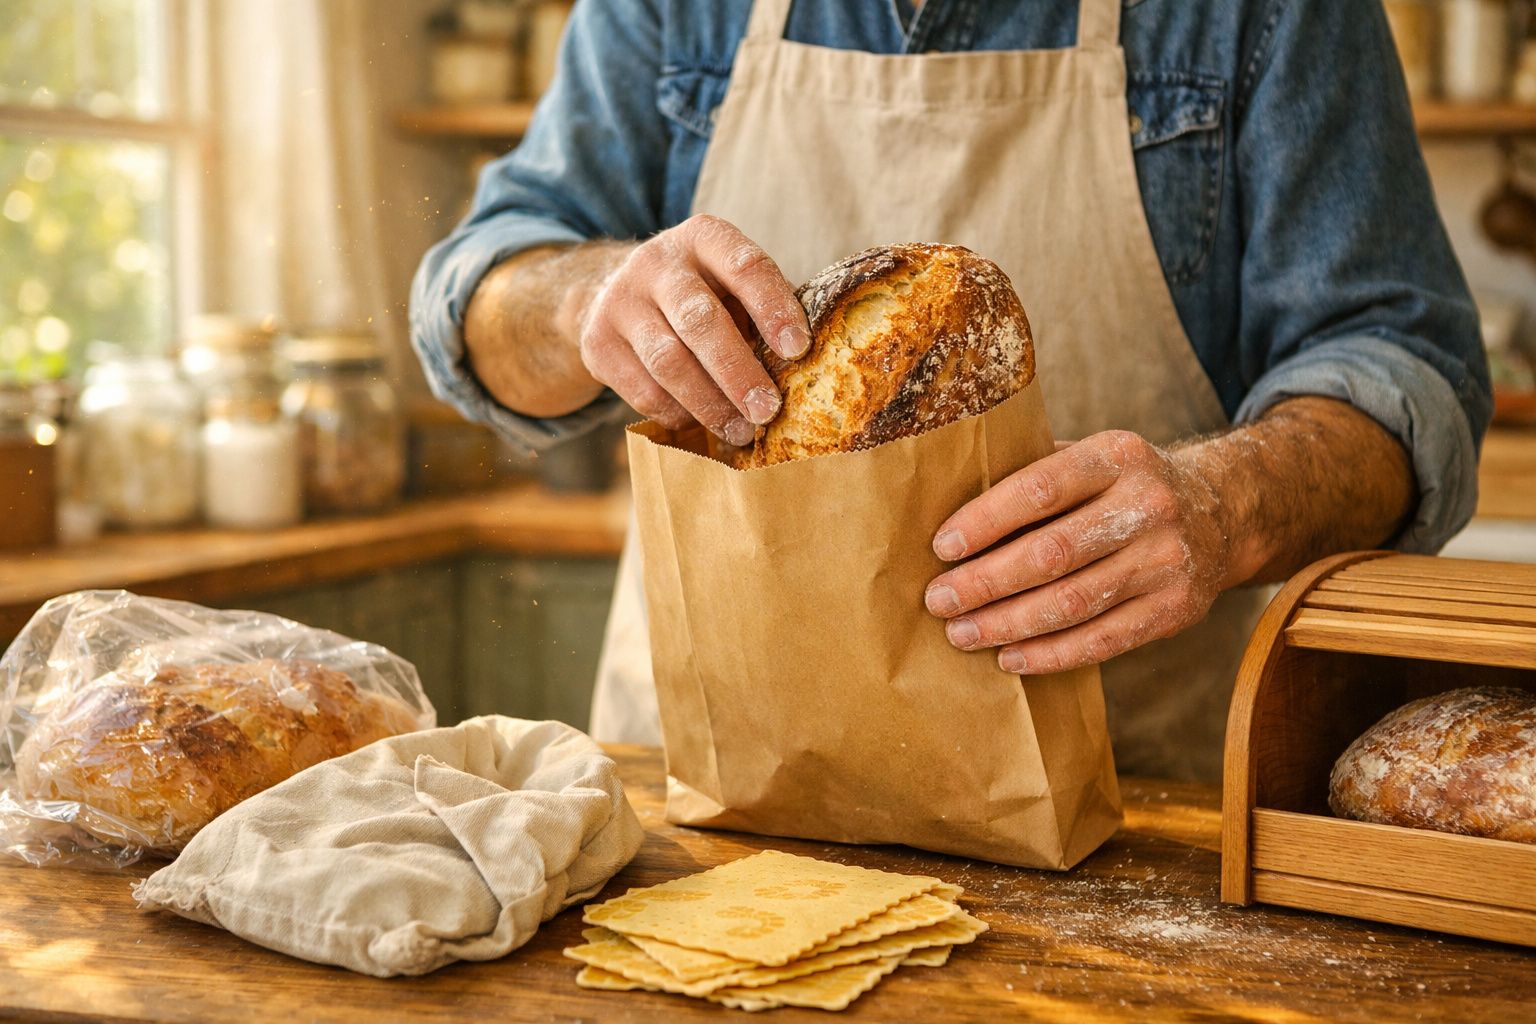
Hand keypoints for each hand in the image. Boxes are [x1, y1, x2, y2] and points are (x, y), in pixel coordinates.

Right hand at [578, 215, 812, 445]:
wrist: (615, 293)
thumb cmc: (701, 294)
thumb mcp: (729, 283)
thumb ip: (763, 311)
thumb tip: (812, 368)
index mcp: (704, 238)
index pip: (745, 266)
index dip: (774, 308)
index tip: (799, 350)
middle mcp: (657, 262)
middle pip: (700, 321)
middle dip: (738, 372)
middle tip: (768, 410)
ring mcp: (621, 301)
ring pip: (669, 361)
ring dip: (710, 404)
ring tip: (741, 431)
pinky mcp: (598, 342)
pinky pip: (643, 390)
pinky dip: (678, 414)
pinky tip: (702, 424)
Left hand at [923, 431, 1233, 674]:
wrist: (1220, 511)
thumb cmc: (1121, 486)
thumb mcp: (1090, 457)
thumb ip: (1034, 473)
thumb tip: (947, 504)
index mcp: (1116, 456)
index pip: (1039, 489)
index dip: (985, 521)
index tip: (942, 547)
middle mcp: (1148, 505)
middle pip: (1052, 553)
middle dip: (986, 582)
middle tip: (939, 600)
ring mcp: (1166, 560)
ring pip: (1074, 603)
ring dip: (1009, 624)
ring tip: (962, 634)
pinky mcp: (1176, 609)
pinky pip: (1104, 640)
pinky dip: (1051, 654)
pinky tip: (1010, 657)